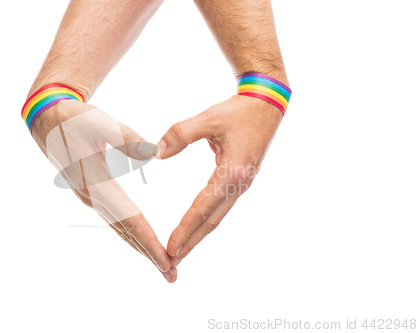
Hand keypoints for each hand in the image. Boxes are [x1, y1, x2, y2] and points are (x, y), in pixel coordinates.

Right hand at [31, 99, 176, 282]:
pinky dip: (131, 233)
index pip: (129, 218)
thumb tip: (152, 155)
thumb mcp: (101, 123)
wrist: (49, 122)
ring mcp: (91, 198)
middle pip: (126, 232)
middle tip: (172, 276)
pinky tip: (141, 240)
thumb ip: (126, 139)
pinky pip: (116, 220)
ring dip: (141, 247)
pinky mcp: (93, 194)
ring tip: (162, 265)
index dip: (148, 241)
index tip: (166, 261)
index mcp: (97, 183)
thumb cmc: (75, 120)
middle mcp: (93, 197)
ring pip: (120, 228)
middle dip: (149, 254)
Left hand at [155, 95, 282, 266]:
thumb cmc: (239, 111)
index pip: (203, 208)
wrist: (267, 104)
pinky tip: (196, 228)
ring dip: (198, 235)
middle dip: (191, 243)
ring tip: (181, 252)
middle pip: (212, 221)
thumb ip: (181, 134)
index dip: (186, 229)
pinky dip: (206, 221)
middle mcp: (239, 184)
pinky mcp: (240, 180)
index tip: (170, 248)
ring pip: (217, 216)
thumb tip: (157, 153)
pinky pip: (220, 207)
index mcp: (232, 172)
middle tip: (171, 263)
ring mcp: (241, 184)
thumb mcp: (209, 117)